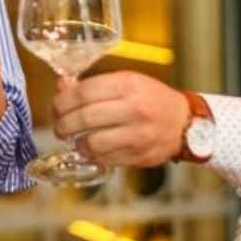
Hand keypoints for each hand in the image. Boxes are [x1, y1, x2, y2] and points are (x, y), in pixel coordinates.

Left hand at [52, 70, 189, 166]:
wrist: (184, 123)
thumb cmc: (150, 99)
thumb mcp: (125, 82)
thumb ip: (93, 85)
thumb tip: (61, 86)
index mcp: (128, 85)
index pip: (83, 92)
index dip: (62, 101)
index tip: (56, 107)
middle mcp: (134, 108)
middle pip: (84, 118)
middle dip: (63, 125)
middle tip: (59, 127)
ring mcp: (137, 134)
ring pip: (92, 143)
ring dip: (76, 144)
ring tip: (74, 140)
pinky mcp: (139, 155)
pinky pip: (105, 159)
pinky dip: (92, 156)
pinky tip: (90, 150)